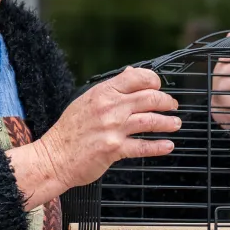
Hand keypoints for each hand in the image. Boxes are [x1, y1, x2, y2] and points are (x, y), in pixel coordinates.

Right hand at [9, 67, 179, 205]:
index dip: (154, 81)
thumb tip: (131, 72)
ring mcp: (113, 128)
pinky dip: (159, 146)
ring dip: (168, 123)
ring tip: (175, 124)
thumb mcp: (86, 100)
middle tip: (173, 107)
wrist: (54, 157)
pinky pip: (143, 146)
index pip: (137, 77)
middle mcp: (109, 107)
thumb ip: (111, 88)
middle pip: (149, 98)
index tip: (160, 88)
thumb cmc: (69, 130)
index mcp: (103, 92)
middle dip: (167, 102)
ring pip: (150, 121)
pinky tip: (168, 145)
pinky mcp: (114, 149)